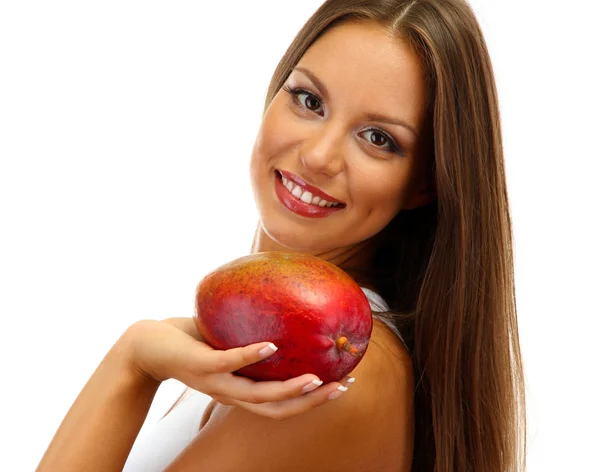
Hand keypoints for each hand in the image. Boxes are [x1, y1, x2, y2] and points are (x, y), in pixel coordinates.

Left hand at [122, 317, 354, 419]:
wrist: (145, 347)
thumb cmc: (189, 341)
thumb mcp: (227, 340)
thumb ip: (251, 334)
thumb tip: (283, 310)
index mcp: (240, 390)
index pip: (282, 404)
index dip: (312, 401)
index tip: (341, 386)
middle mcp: (230, 393)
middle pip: (277, 408)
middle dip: (311, 401)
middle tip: (341, 387)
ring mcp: (215, 381)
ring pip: (257, 394)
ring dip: (289, 389)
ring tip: (316, 378)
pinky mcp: (200, 364)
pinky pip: (228, 362)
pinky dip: (251, 356)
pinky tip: (271, 346)